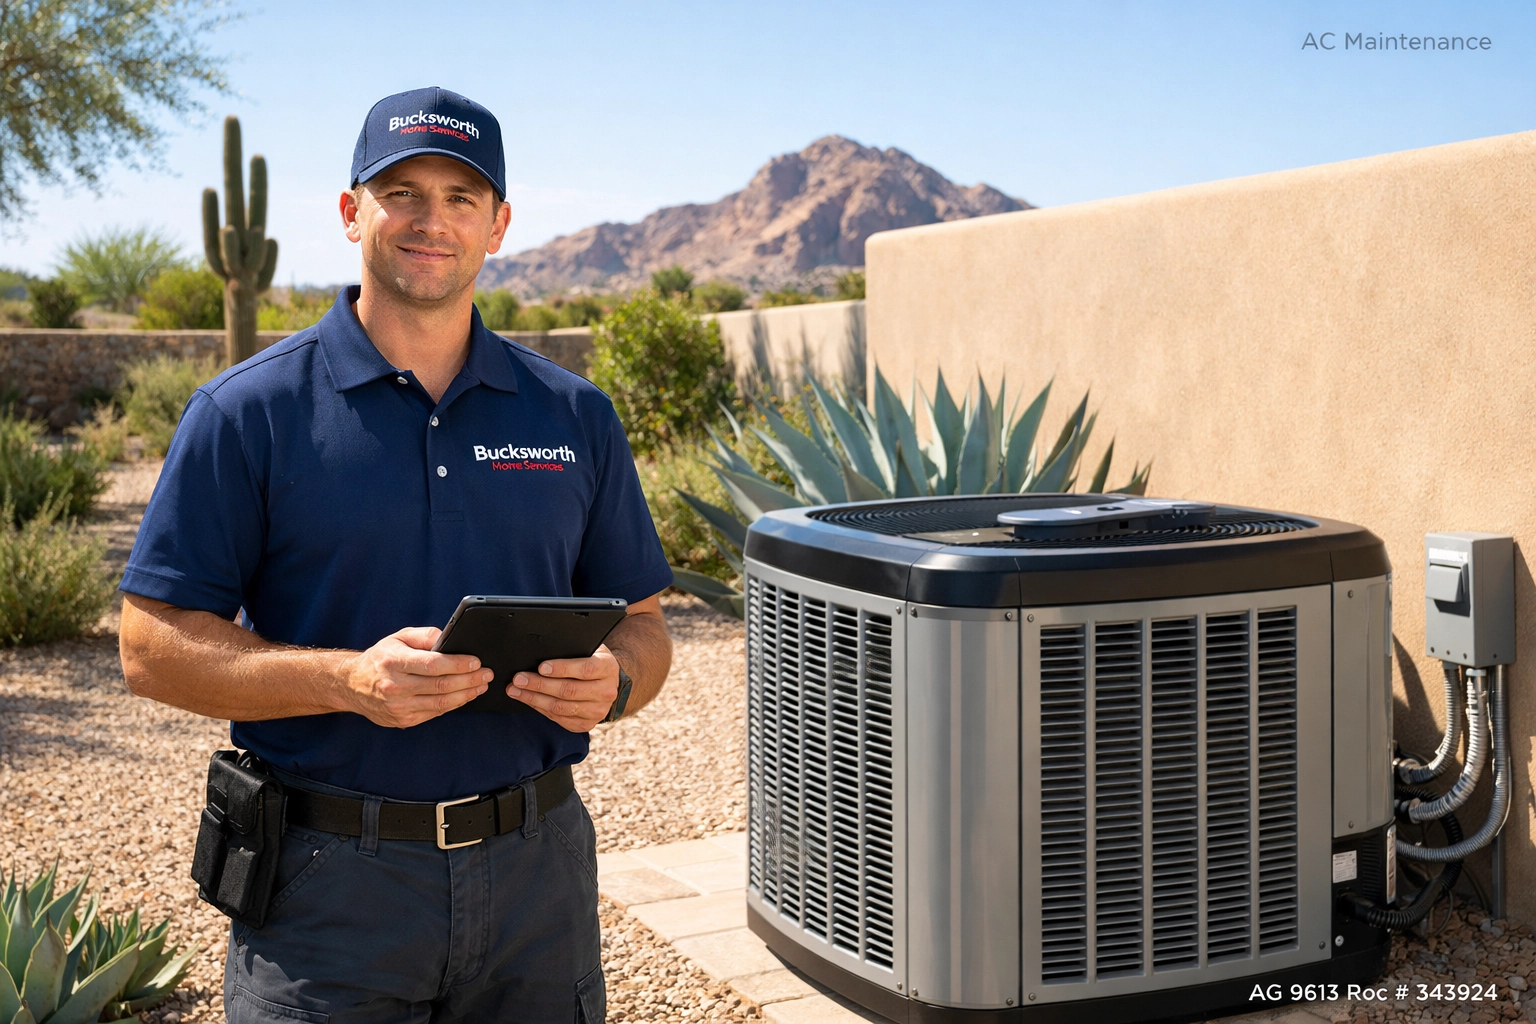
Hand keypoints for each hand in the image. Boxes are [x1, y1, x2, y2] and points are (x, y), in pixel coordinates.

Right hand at [339, 627, 491, 727]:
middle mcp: (394, 686)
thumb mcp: (399, 638)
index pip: (432, 664)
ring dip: (466, 694)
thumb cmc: (380, 659)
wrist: (352, 685)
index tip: (476, 661)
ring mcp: (398, 706)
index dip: (458, 664)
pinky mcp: (403, 720)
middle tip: (486, 674)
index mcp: (393, 662)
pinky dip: (453, 704)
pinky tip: (465, 696)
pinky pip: (435, 713)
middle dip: (469, 680)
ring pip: (441, 703)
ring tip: (481, 685)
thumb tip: (450, 638)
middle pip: (441, 685)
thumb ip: (425, 636)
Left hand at [508, 645, 620, 732]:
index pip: (584, 669)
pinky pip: (559, 719)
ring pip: (561, 708)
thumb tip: (541, 651)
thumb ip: (572, 651)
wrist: (609, 682)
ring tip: (516, 691)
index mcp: (607, 668)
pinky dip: (540, 709)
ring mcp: (598, 711)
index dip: (561, 669)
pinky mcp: (587, 724)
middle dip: (539, 685)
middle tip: (519, 679)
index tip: (541, 667)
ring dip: (534, 699)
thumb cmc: (592, 660)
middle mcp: (606, 692)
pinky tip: (528, 700)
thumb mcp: (590, 649)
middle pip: (569, 691)